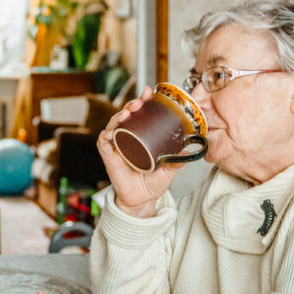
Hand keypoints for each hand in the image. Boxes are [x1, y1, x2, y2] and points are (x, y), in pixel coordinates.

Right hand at [97, 85, 184, 217]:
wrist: (142, 201)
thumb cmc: (152, 183)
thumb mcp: (169, 169)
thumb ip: (178, 159)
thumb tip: (189, 149)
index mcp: (140, 137)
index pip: (140, 114)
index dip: (143, 101)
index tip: (150, 92)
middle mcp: (127, 138)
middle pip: (126, 115)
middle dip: (132, 104)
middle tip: (140, 101)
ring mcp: (116, 146)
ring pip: (114, 124)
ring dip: (119, 115)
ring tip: (129, 111)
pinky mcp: (108, 156)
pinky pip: (103, 141)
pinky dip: (107, 133)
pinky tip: (114, 129)